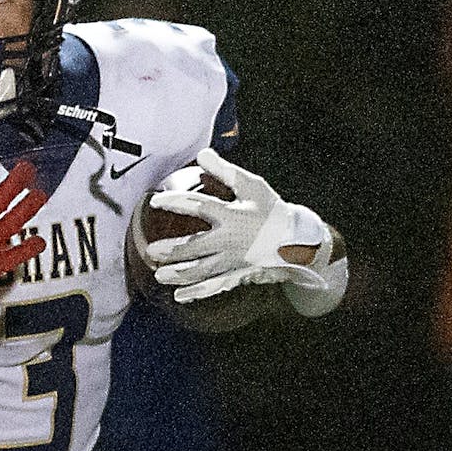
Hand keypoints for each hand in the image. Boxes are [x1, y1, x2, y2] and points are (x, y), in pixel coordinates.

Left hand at [146, 148, 331, 302]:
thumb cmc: (271, 210)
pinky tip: (179, 297)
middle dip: (173, 250)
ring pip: (202, 271)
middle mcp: (231, 241)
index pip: (199, 207)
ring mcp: (234, 261)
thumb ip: (225, 171)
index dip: (176, 202)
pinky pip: (214, 286)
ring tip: (159, 275)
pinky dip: (197, 292)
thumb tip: (202, 153)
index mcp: (233, 216)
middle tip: (152, 251)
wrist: (299, 240)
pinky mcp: (237, 274)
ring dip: (179, 274)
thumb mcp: (252, 186)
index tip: (155, 201)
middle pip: (196, 246)